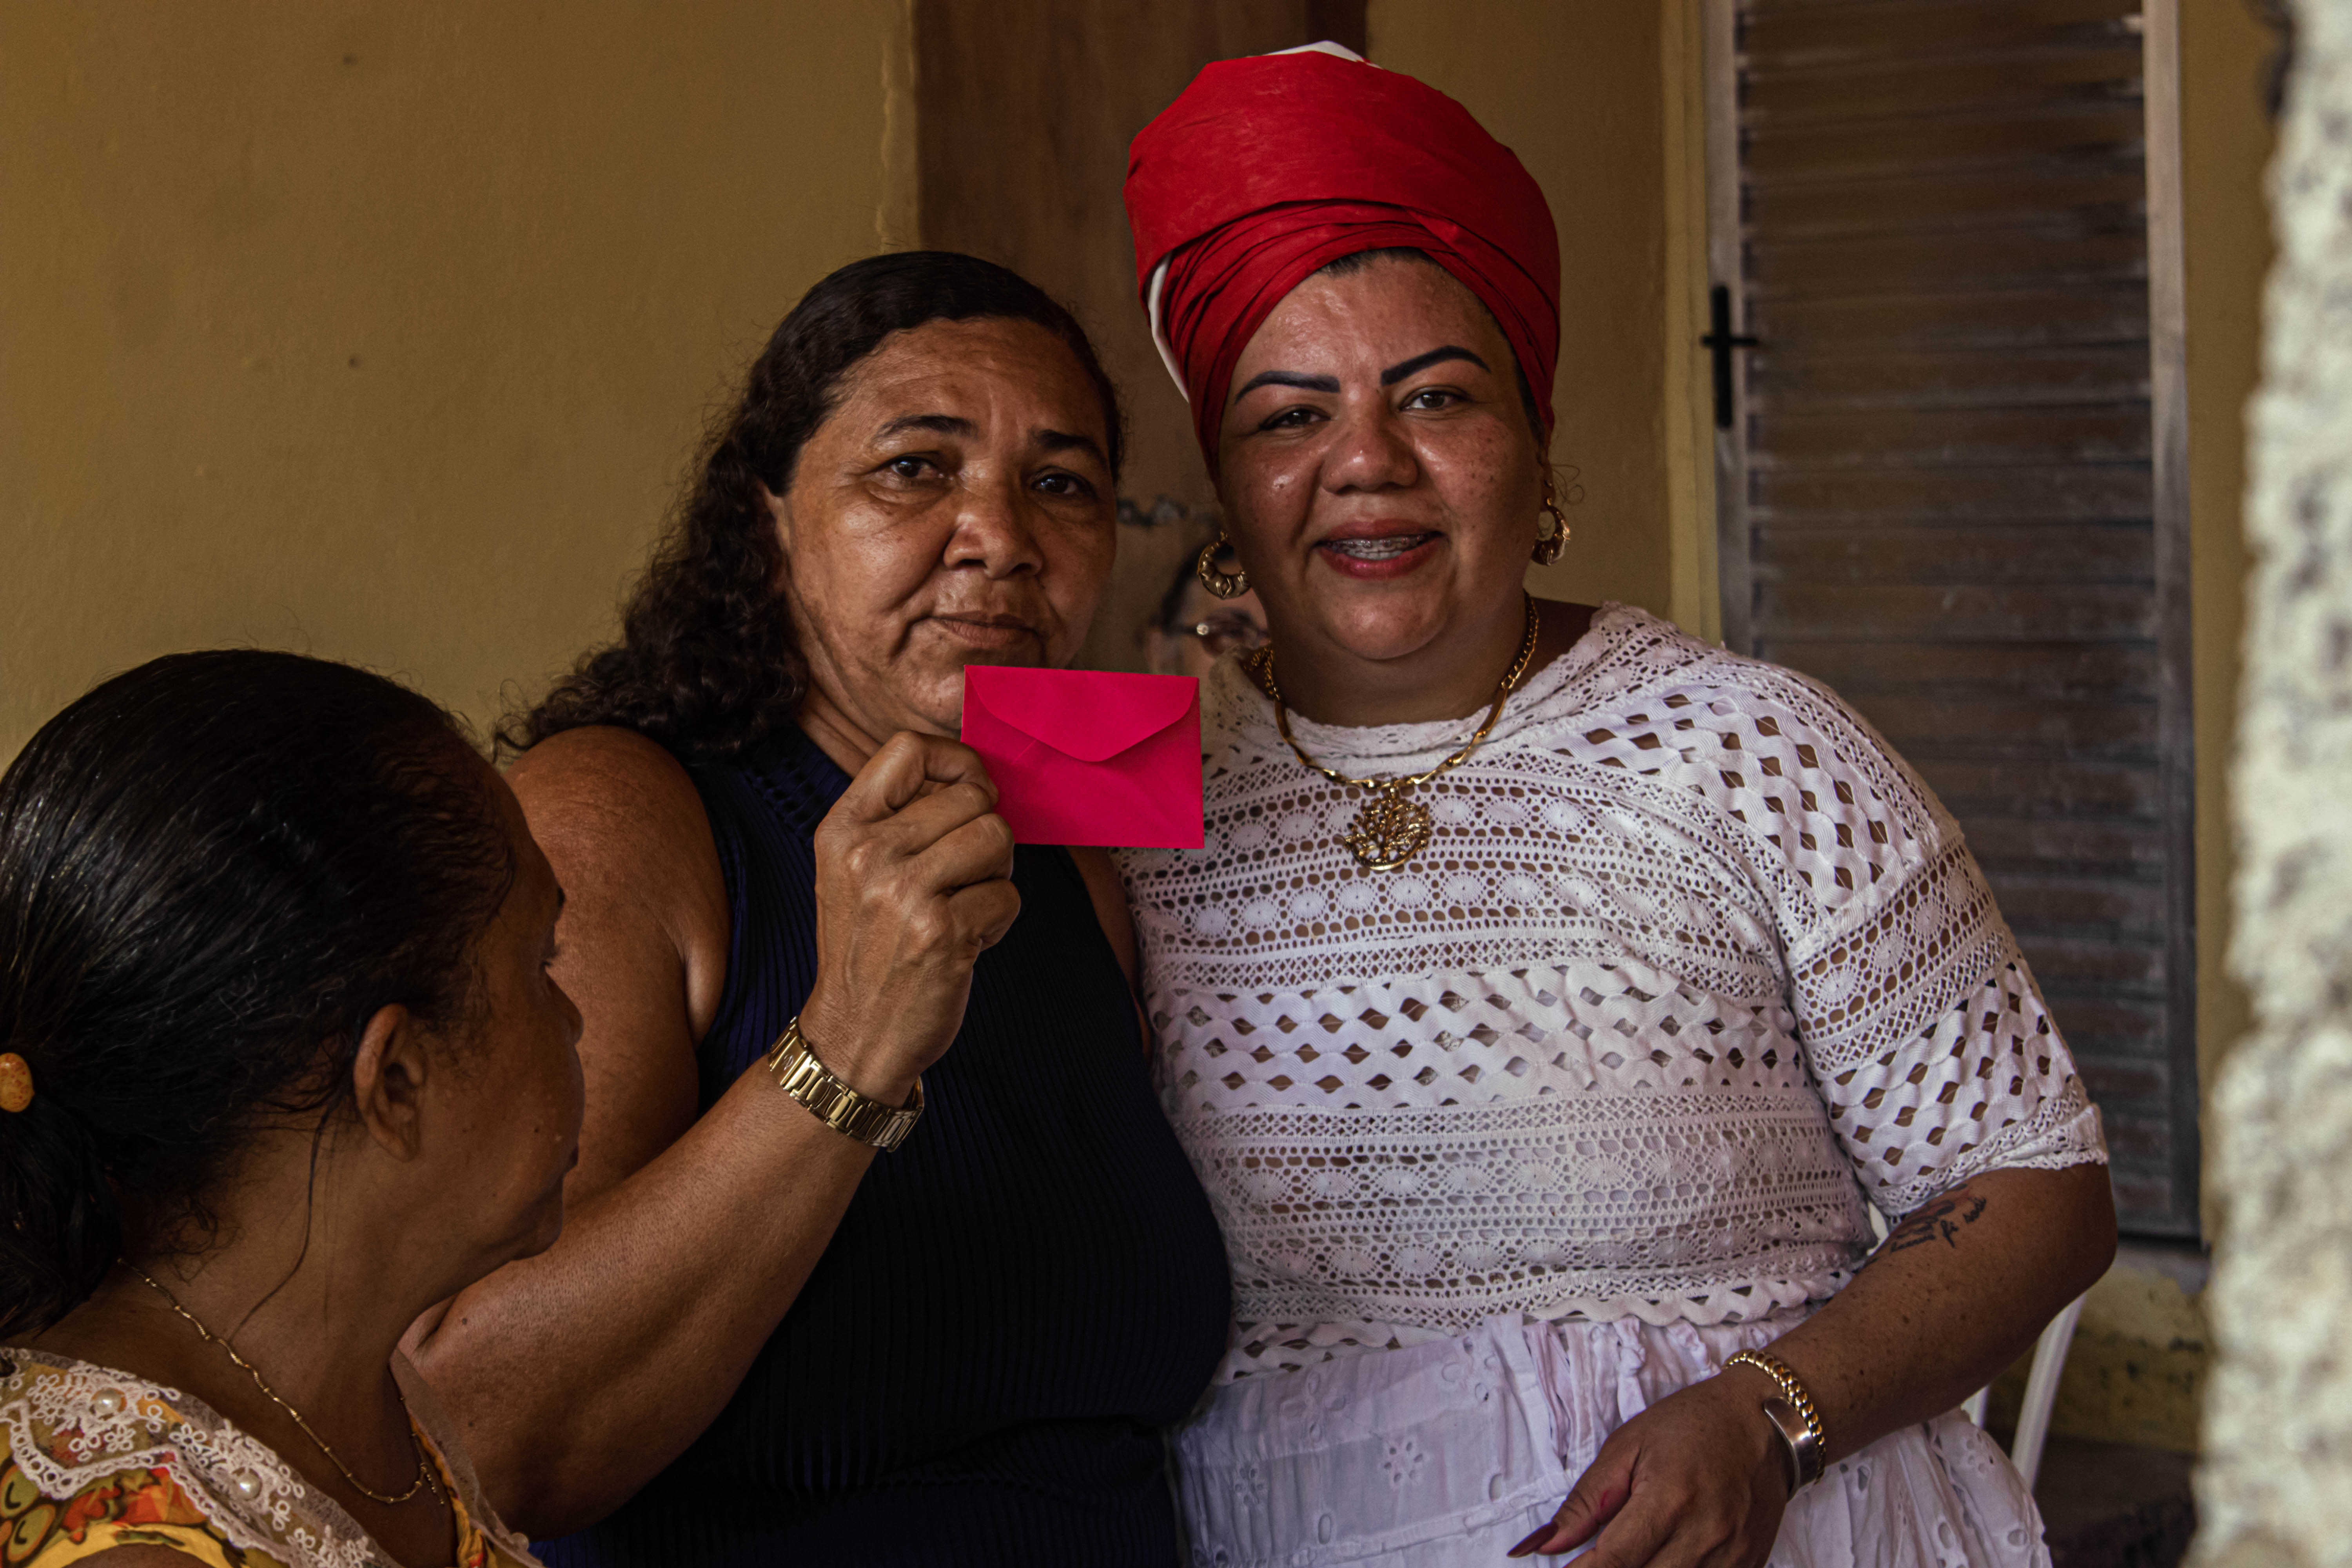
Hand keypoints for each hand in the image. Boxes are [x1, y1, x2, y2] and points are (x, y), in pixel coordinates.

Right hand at [797, 732, 1019, 1100]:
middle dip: (986, 833)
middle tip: (965, 874)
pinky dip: (999, 921)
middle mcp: (869, 854)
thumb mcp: (853, 870)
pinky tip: (965, 941)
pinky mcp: (943, 933)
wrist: (853, 1037)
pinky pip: (1008, 896)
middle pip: (972, 797)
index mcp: (842, 829)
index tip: (969, 792)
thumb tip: (974, 778)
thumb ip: (898, 819)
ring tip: (964, 905)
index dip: (957, 762)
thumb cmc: (868, 948)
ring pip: (998, 837)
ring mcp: (905, 893)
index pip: (908, 748)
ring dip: (996, 874)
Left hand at [1509, 1369, 1790, 1566]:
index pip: (1615, 1559)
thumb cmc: (1692, 1424)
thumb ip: (1586, 1501)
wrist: (1763, 1424)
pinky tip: (1661, 1559)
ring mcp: (1732, 1555)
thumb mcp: (1627, 1446)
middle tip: (1592, 1562)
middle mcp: (1705, 1533)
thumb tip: (1545, 1545)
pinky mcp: (1748, 1565)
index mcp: (1670, 1498)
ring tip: (1629, 1555)